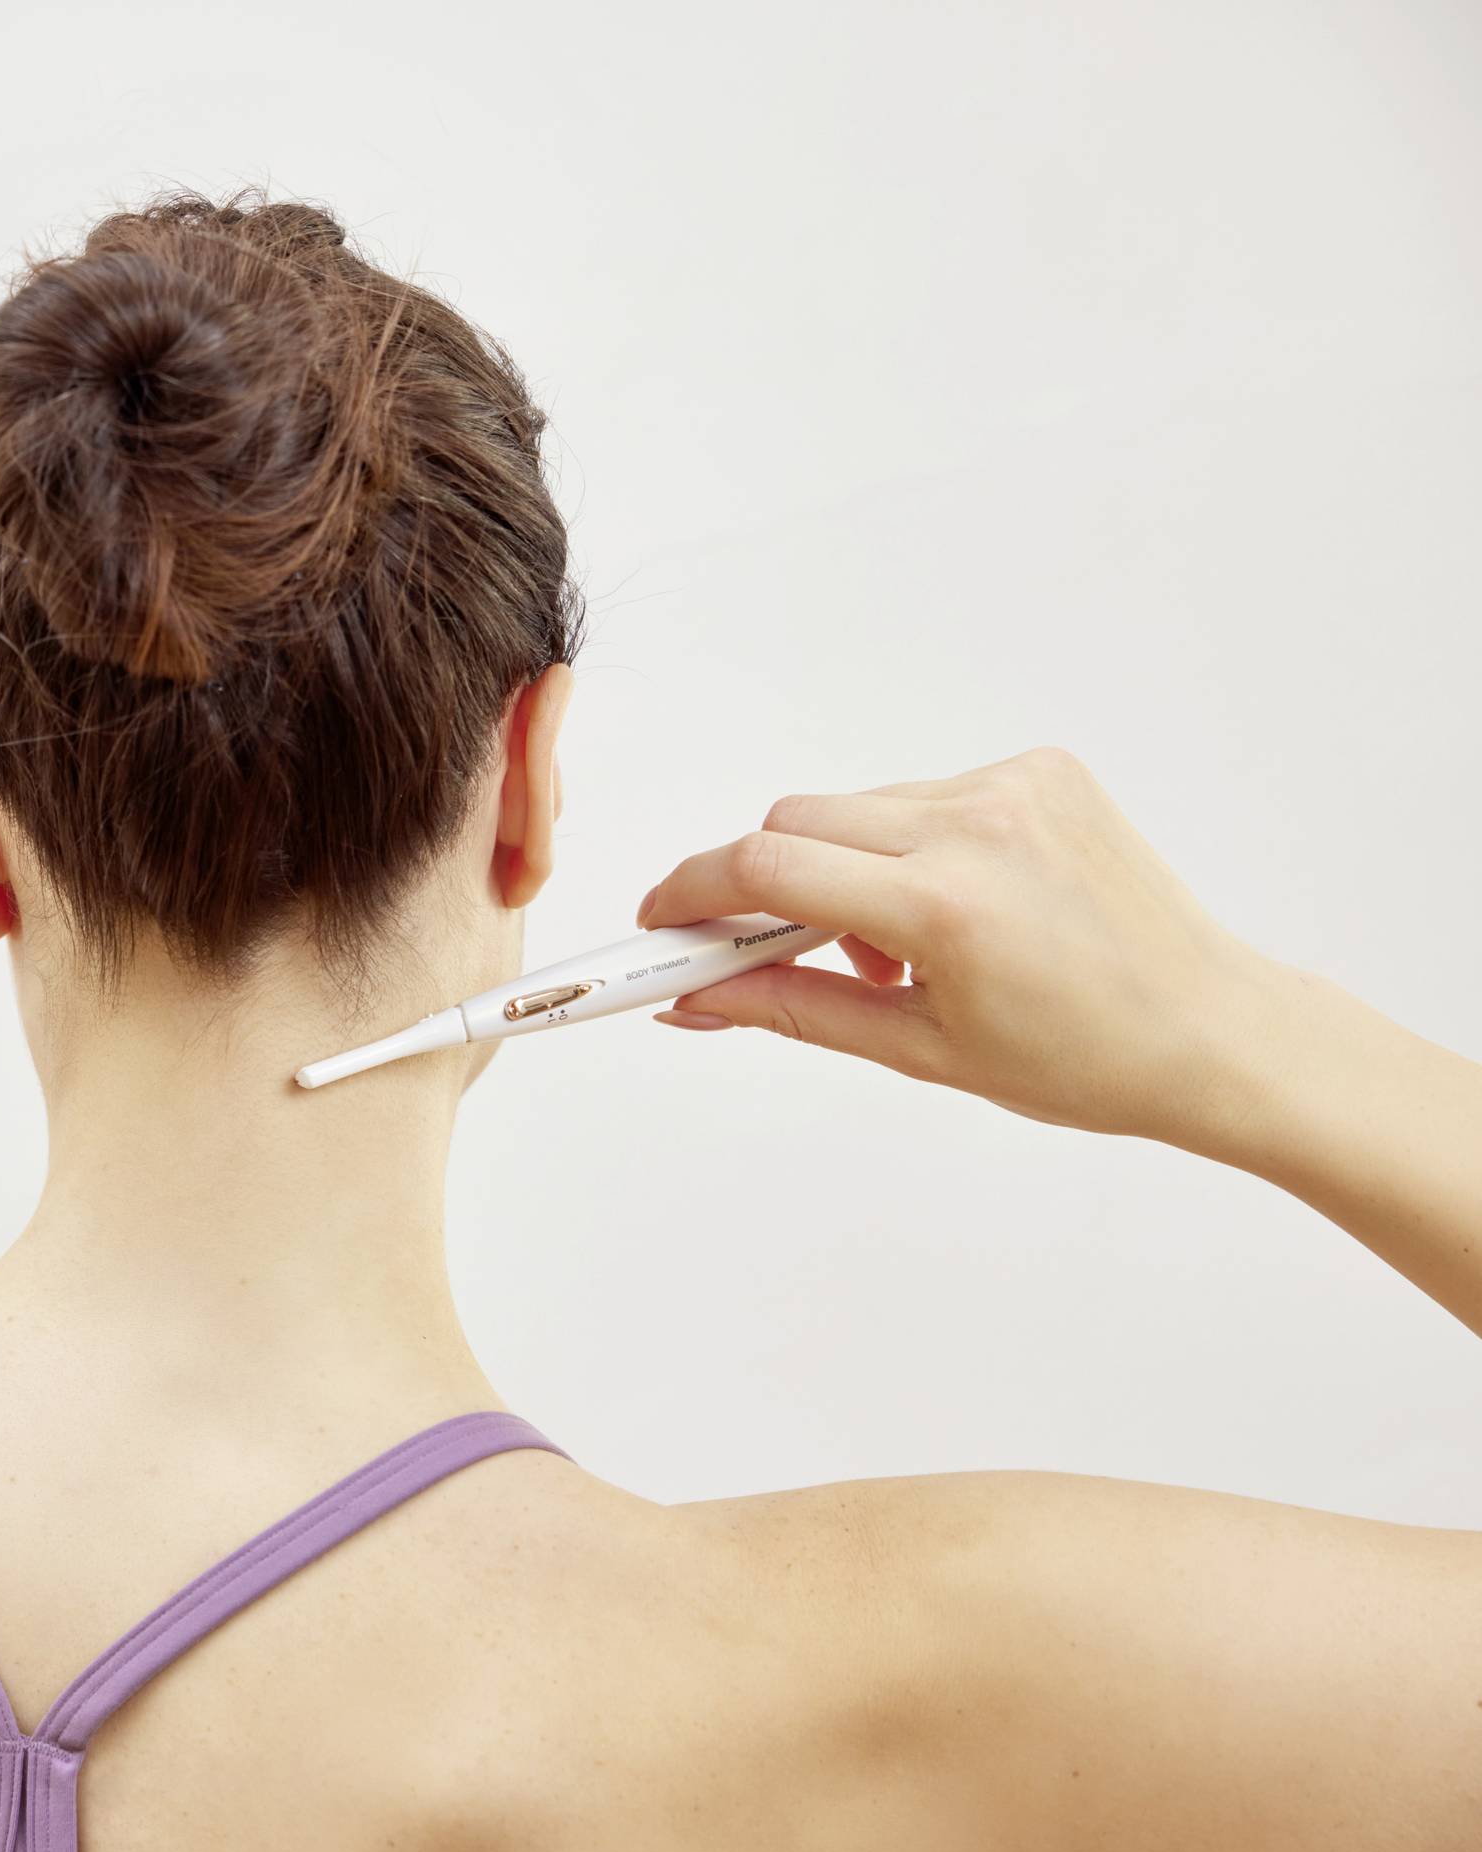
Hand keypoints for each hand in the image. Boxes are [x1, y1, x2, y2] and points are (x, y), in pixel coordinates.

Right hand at [634, 746, 1283, 1147]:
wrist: (1213, 1032)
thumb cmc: (1086, 1059)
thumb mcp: (918, 1052)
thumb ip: (789, 1010)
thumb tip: (694, 1001)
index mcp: (943, 906)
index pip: (765, 866)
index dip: (691, 891)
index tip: (661, 921)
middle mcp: (978, 827)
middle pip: (795, 821)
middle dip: (764, 886)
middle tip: (770, 954)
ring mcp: (1014, 787)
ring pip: (856, 807)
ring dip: (841, 867)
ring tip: (892, 948)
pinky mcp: (1042, 770)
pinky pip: (925, 793)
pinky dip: (908, 845)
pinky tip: (952, 908)